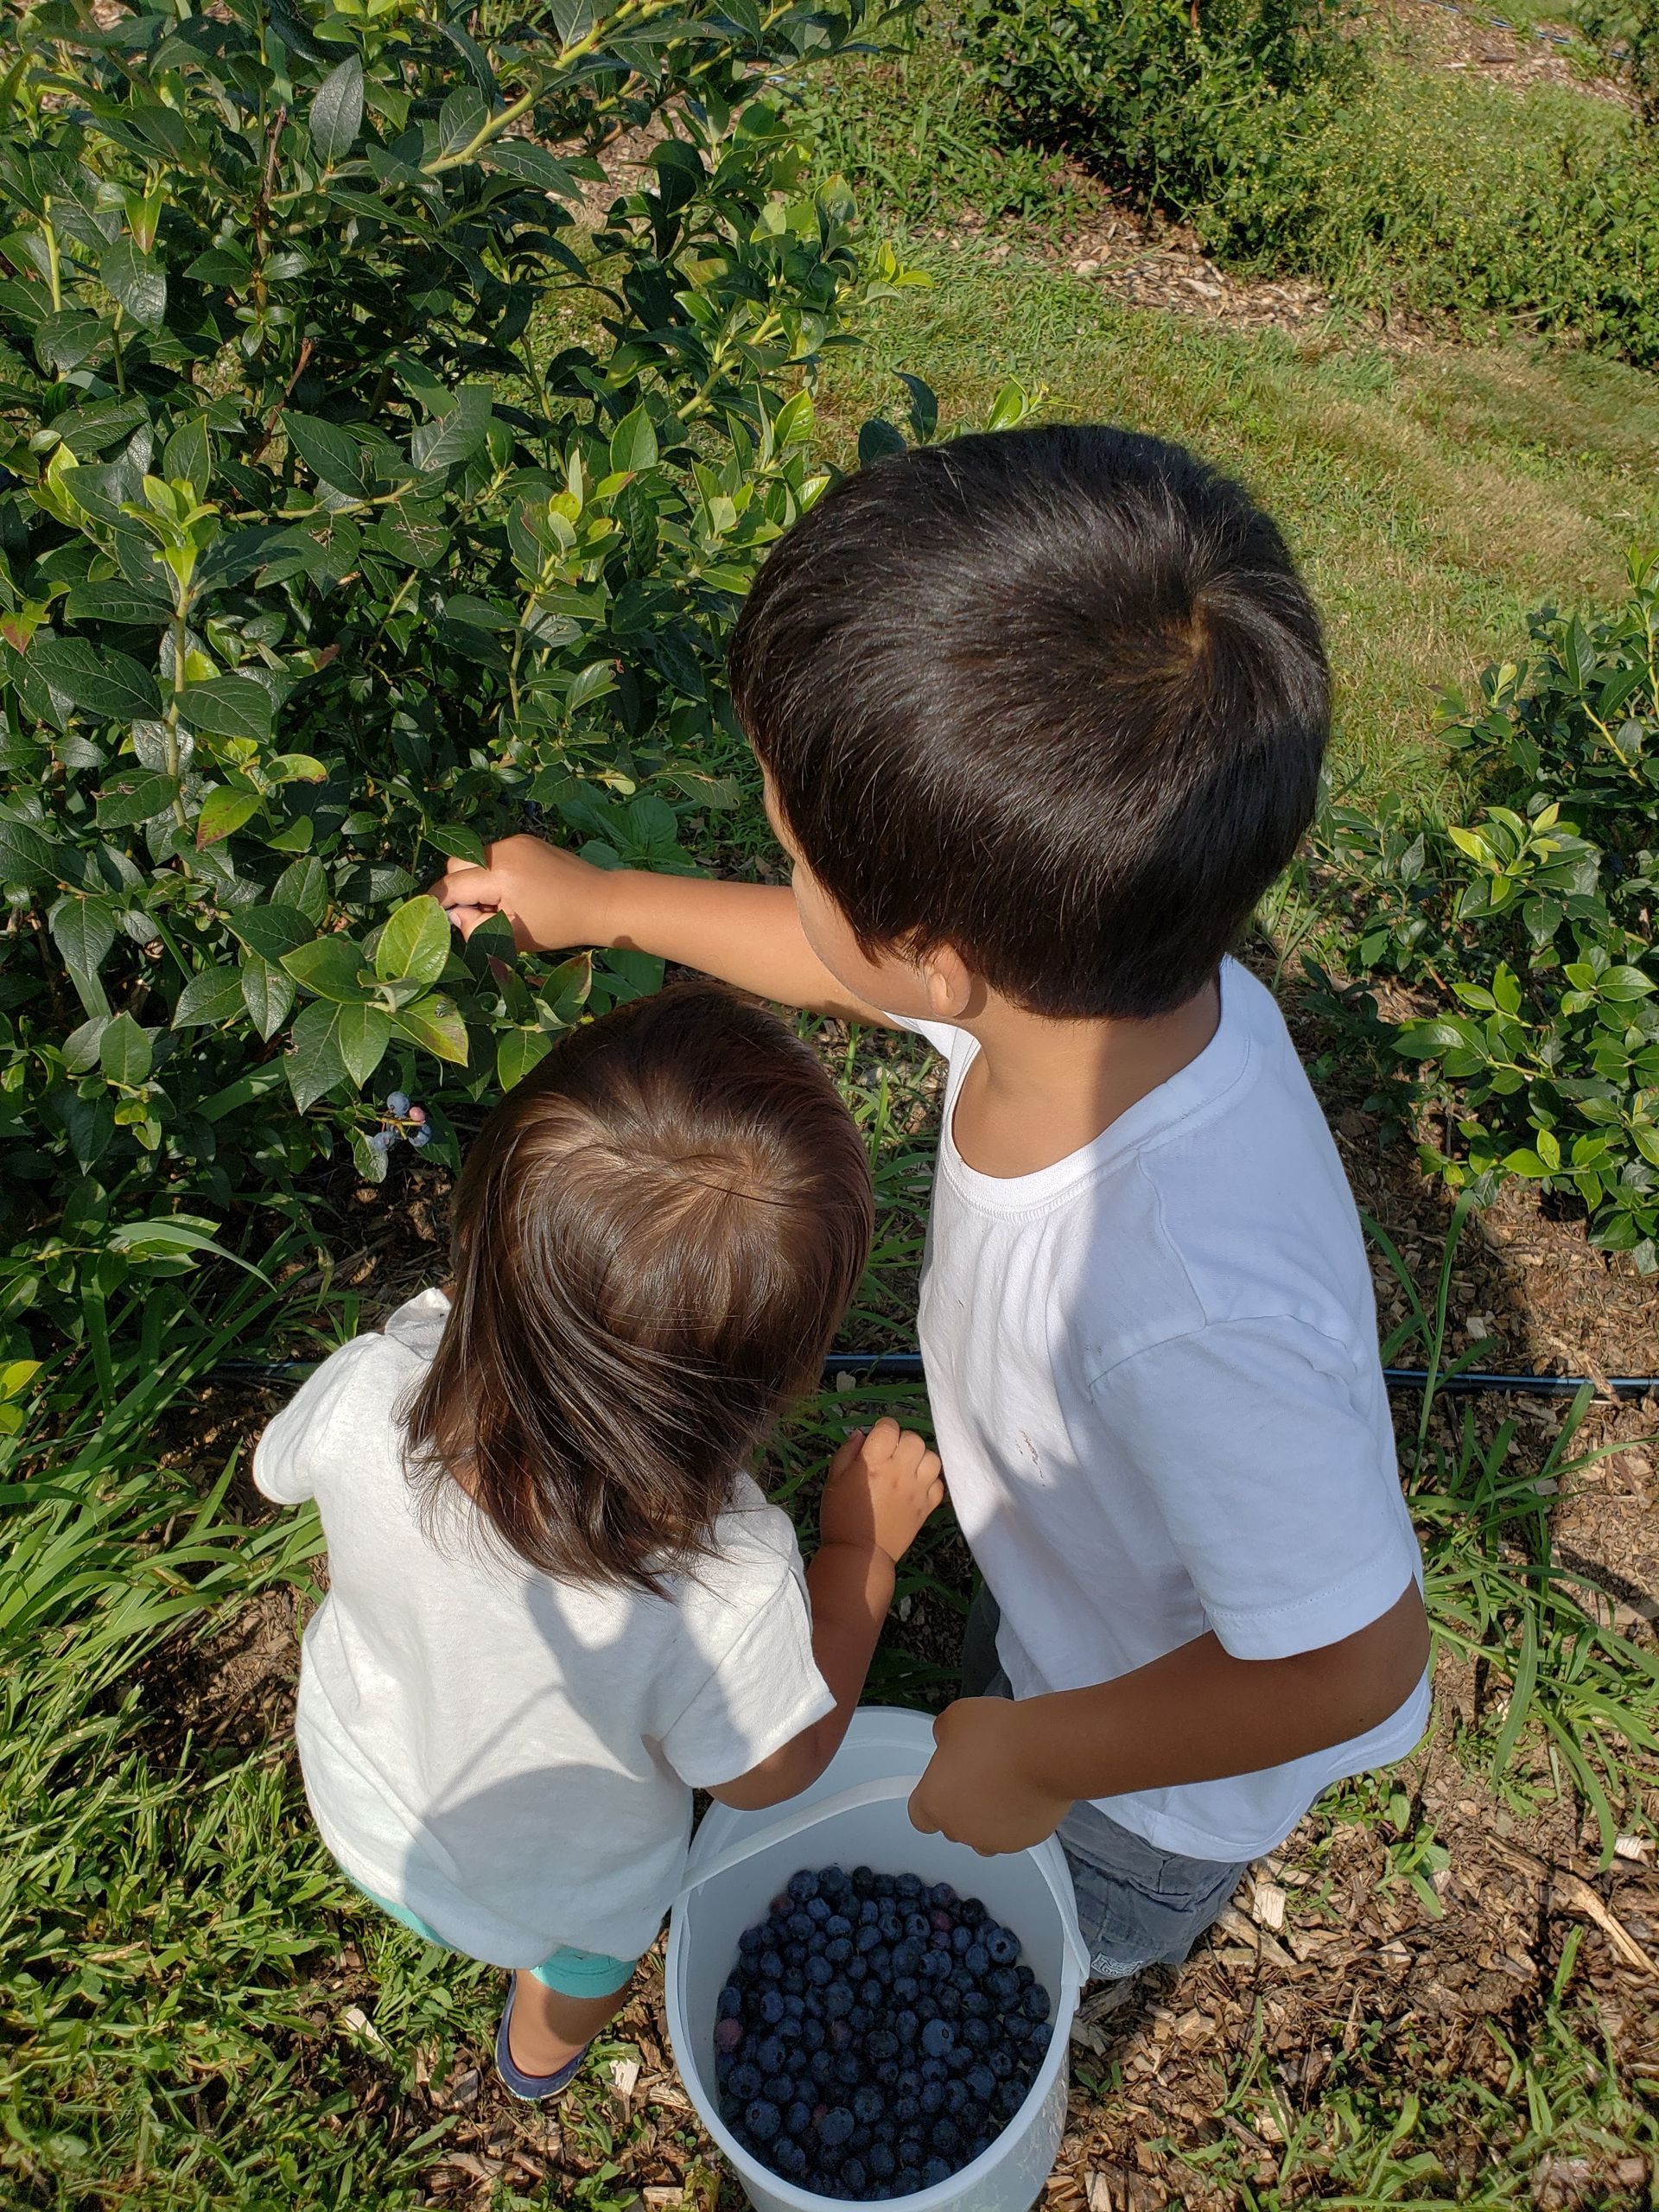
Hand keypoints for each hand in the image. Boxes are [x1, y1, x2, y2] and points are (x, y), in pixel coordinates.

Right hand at [428, 834, 612, 953]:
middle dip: (458, 887)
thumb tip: (453, 912)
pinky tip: (516, 892)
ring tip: (502, 905)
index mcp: (500, 874)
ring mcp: (517, 841)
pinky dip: (494, 872)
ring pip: (475, 857)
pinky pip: (495, 855)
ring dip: (477, 880)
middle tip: (479, 913)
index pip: (452, 885)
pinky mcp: (527, 840)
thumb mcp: (513, 937)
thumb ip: (475, 927)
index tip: (423, 912)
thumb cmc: (559, 926)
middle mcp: (504, 850)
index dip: (436, 901)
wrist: (601, 901)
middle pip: (457, 863)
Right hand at [819, 1417, 943, 1569]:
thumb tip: (861, 1434)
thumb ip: (847, 1453)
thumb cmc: (841, 1517)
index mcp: (874, 1462)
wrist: (859, 1555)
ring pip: (932, 1458)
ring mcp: (917, 1490)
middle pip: (914, 1439)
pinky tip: (916, 1487)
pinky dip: (930, 1482)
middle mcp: (900, 1472)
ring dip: (921, 1459)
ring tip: (908, 1469)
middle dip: (903, 1441)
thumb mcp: (833, 1480)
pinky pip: (939, 1484)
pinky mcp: (927, 1507)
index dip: (882, 1429)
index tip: (877, 1440)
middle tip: (892, 1455)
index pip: (889, 1427)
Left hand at [907, 1697, 1071, 1854]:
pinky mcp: (1027, 1839)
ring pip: (986, 1832)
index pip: (919, 1816)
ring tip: (1005, 1780)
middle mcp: (961, 1829)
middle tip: (978, 1772)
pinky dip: (1018, 1814)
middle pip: (954, 1824)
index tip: (941, 1781)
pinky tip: (1027, 1788)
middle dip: (962, 1803)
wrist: (1044, 1750)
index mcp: (935, 1803)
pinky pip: (1016, 1829)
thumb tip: (948, 1740)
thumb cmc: (996, 1734)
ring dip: (989, 1814)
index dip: (930, 1798)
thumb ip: (944, 1736)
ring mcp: (995, 1839)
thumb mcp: (955, 1718)